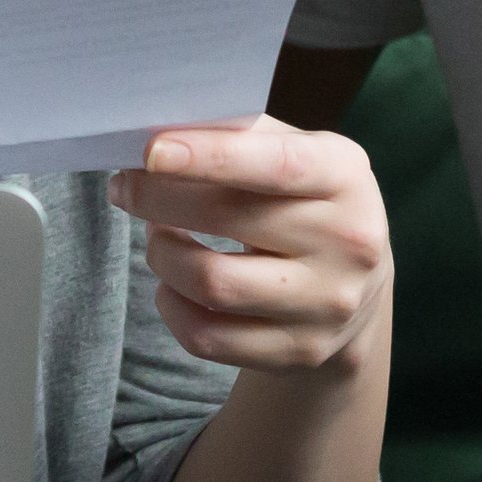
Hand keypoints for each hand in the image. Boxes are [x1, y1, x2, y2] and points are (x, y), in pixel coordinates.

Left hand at [113, 117, 391, 374]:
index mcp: (345, 177)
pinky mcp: (300, 352)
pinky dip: (172, 305)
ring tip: (158, 237)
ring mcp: (326, 304)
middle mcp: (348, 242)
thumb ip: (244, 137)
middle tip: (125, 186)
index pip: (276, 165)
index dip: (210, 157)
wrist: (356, 293)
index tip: (151, 152)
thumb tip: (164, 129)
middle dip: (157, 199)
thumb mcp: (301, 154)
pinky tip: (172, 284)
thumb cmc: (308, 203)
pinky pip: (206, 336)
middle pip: (228, 220)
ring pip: (211, 284)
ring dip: (162, 255)